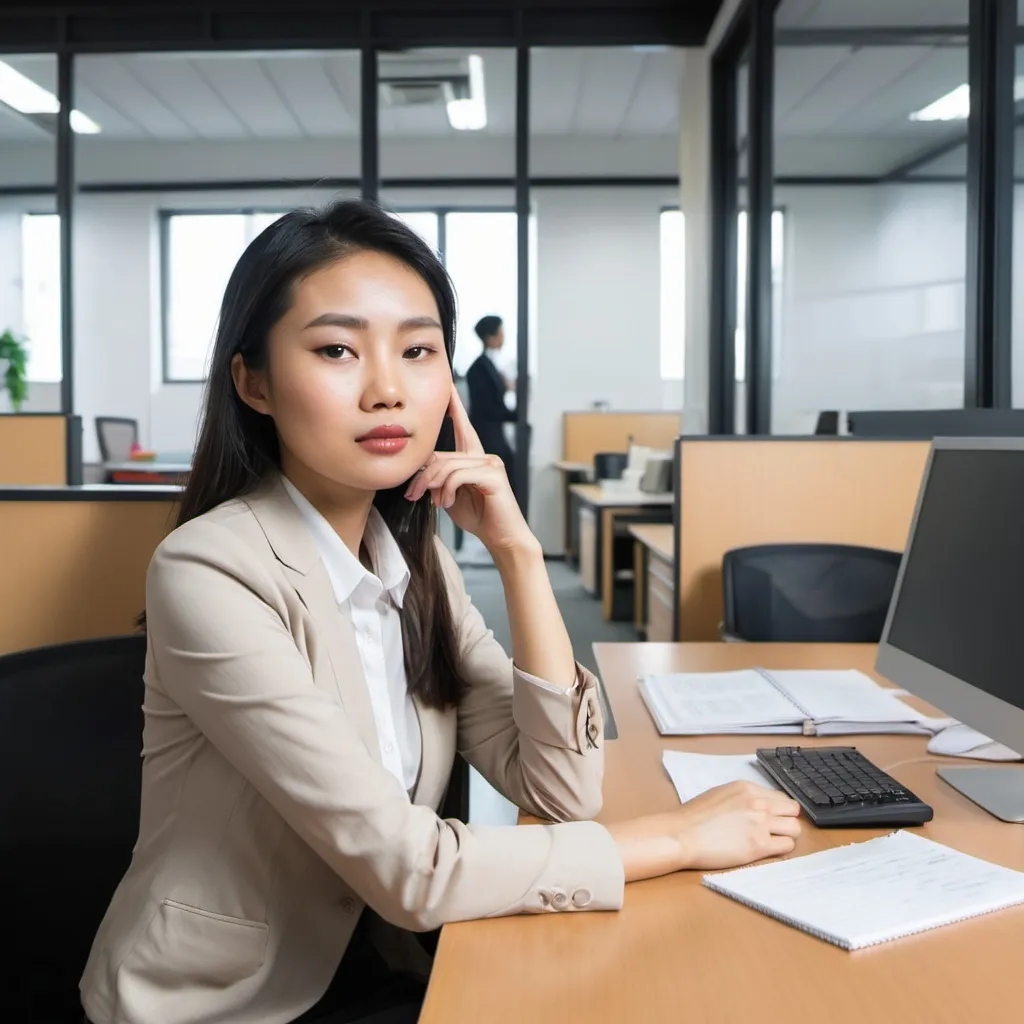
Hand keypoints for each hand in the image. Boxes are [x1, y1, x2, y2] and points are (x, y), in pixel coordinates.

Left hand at [404, 384, 536, 554]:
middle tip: (412, 494)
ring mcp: (491, 464)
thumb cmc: (479, 518)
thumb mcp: (450, 495)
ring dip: (433, 487)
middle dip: (422, 476)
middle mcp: (484, 456)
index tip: (449, 387)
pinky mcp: (494, 476)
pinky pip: (458, 476)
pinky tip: (448, 503)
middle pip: (441, 455)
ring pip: (447, 466)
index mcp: (474, 458)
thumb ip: (439, 479)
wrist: (502, 539)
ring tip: (436, 503)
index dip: (455, 407)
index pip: (462, 426)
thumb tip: (422, 470)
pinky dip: (447, 491)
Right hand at [607, 782, 801, 881]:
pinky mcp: (759, 846)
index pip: (780, 797)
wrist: (682, 835)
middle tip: (776, 830)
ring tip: (773, 841)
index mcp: (747, 788)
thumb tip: (756, 806)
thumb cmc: (693, 817)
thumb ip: (742, 797)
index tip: (774, 817)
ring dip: (787, 835)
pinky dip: (781, 849)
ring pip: (794, 829)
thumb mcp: (719, 794)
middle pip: (793, 810)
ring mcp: (760, 824)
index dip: (778, 809)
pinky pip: (786, 846)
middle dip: (787, 820)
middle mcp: (758, 803)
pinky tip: (768, 850)